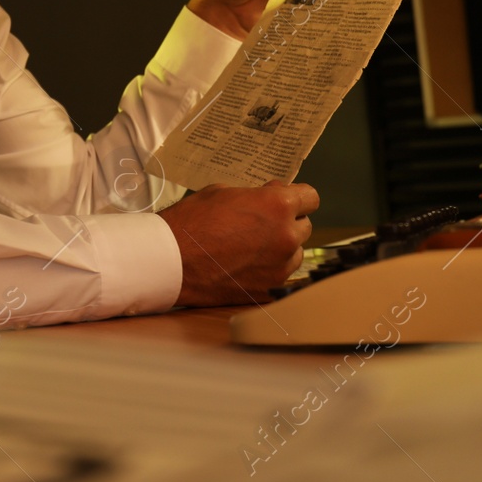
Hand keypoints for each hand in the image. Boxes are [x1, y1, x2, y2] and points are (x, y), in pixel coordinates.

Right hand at [156, 180, 318, 306]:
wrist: (170, 260)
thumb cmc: (191, 221)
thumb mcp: (222, 191)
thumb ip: (254, 195)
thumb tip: (267, 198)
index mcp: (277, 206)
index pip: (311, 197)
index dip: (296, 197)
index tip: (284, 200)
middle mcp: (286, 236)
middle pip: (304, 226)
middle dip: (287, 223)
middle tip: (261, 224)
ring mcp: (280, 266)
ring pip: (295, 253)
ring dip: (281, 248)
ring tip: (252, 247)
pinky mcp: (269, 289)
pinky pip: (281, 276)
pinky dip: (270, 270)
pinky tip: (248, 265)